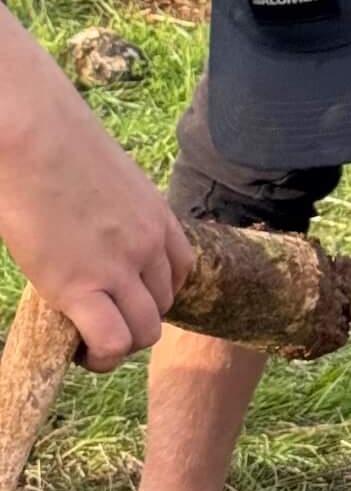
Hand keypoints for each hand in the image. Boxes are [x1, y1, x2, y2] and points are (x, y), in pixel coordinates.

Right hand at [0, 12, 194, 369]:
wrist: (30, 133)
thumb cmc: (54, 143)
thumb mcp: (105, 179)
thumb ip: (112, 211)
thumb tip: (91, 227)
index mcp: (157, 218)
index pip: (180, 273)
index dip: (152, 293)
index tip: (122, 297)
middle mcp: (149, 246)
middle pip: (161, 307)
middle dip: (133, 320)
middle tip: (97, 320)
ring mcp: (119, 267)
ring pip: (143, 333)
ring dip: (118, 344)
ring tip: (86, 339)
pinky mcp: (81, 285)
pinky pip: (110, 341)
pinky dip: (99, 356)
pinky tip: (77, 349)